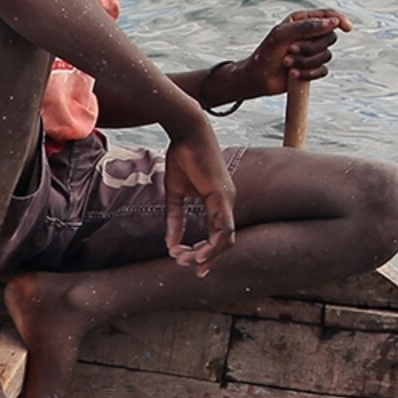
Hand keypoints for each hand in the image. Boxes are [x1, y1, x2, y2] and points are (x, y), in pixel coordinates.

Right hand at [163, 124, 232, 269]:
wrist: (187, 132)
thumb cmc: (182, 156)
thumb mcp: (175, 193)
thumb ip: (174, 218)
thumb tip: (170, 243)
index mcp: (218, 202)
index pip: (218, 235)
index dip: (205, 252)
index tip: (186, 261)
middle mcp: (227, 203)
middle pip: (224, 242)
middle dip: (205, 258)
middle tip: (184, 265)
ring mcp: (227, 199)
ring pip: (226, 239)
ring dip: (207, 254)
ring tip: (187, 260)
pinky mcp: (222, 196)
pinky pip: (224, 227)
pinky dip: (214, 244)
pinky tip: (200, 254)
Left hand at [228, 8, 352, 102]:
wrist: (258, 77)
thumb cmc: (267, 52)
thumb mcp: (283, 34)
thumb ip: (308, 26)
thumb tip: (333, 22)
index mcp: (303, 21)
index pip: (329, 16)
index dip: (340, 20)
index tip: (347, 28)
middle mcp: (310, 34)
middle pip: (329, 37)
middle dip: (310, 47)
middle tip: (290, 50)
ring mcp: (312, 52)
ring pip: (326, 56)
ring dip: (305, 61)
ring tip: (287, 63)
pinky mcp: (312, 69)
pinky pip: (322, 71)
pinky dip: (308, 74)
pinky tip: (293, 74)